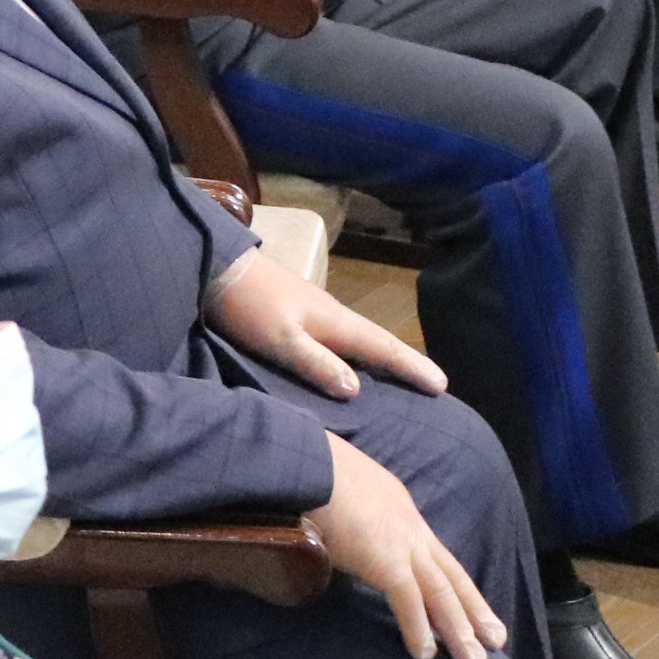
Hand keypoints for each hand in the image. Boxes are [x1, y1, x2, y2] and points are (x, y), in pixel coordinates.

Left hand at [209, 244, 446, 400]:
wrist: (214, 268)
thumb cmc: (248, 305)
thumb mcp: (280, 339)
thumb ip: (316, 363)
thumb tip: (357, 390)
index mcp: (335, 321)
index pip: (382, 347)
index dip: (411, 366)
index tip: (443, 386)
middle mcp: (331, 314)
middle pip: (375, 341)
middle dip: (403, 362)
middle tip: (432, 385)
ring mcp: (313, 311)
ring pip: (355, 339)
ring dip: (379, 357)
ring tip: (397, 379)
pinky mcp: (294, 313)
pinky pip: (335, 338)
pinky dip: (351, 352)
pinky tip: (346, 363)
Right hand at [311, 432, 507, 658]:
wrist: (304, 460)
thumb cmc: (307, 468)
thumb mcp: (338, 486)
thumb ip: (345, 509)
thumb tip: (331, 525)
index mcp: (398, 505)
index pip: (434, 552)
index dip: (454, 580)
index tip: (469, 604)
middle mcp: (410, 525)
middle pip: (450, 575)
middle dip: (474, 610)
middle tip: (495, 641)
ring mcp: (402, 543)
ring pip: (441, 593)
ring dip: (459, 630)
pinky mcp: (386, 560)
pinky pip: (408, 601)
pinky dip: (418, 630)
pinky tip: (424, 655)